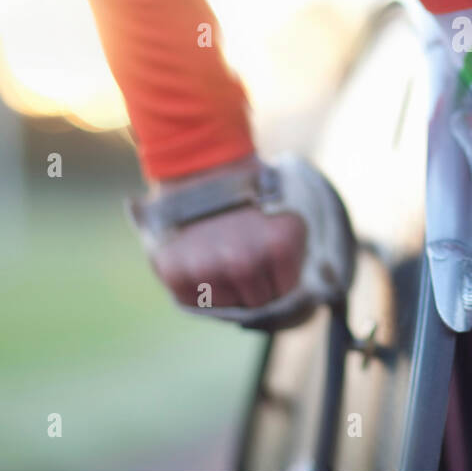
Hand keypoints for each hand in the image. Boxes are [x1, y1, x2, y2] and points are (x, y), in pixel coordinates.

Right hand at [145, 154, 306, 310]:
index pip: (286, 292)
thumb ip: (291, 261)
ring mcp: (206, 267)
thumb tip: (299, 303)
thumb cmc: (250, 196)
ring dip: (223, 289)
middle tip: (242, 258)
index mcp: (279, 246)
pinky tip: (198, 260)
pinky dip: (195, 287)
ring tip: (220, 257)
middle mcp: (243, 261)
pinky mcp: (172, 269)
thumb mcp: (286, 220)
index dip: (279, 279)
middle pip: (255, 303)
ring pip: (223, 305)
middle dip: (253, 287)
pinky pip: (190, 300)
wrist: (203, 164)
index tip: (269, 258)